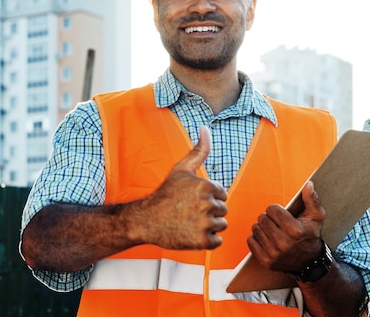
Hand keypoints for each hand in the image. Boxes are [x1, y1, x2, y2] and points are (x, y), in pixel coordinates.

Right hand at [137, 126, 227, 249]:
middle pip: (223, 210)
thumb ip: (199, 149)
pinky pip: (216, 241)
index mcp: (206, 186)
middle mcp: (207, 204)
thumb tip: (205, 128)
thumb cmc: (165, 193)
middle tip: (189, 211)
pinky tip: (190, 233)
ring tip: (190, 222)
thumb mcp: (182, 169)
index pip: (222, 194)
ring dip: (208, 226)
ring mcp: (204, 224)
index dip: (209, 197)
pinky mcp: (202, 241)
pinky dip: (206, 240)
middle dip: (209, 212)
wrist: (145, 219)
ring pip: (221, 225)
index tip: (192, 199)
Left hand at [247, 181, 324, 271]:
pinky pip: (250, 241)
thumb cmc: (310, 235)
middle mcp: (284, 244)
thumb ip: (312, 199)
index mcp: (295, 231)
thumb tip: (308, 184)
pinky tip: (266, 239)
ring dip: (261, 228)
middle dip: (268, 218)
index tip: (281, 214)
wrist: (309, 262)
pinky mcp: (266, 261)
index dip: (276, 209)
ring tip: (271, 230)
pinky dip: (256, 238)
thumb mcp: (316, 217)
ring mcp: (274, 254)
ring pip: (255, 229)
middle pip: (262, 219)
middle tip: (275, 222)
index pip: (272, 209)